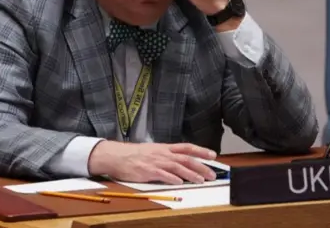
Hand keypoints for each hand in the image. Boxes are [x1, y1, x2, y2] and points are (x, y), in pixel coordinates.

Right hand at [88, 141, 218, 184]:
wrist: (117, 156)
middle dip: (201, 166)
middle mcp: (163, 153)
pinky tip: (180, 182)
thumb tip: (180, 161)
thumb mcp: (153, 151)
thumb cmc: (134, 155)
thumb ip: (167, 155)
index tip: (213, 155)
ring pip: (178, 167)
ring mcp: (156, 162)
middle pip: (186, 158)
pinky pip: (162, 174)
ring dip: (191, 174)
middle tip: (212, 174)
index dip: (201, 150)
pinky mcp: (148, 171)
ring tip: (201, 180)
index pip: (187, 147)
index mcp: (165, 148)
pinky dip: (172, 178)